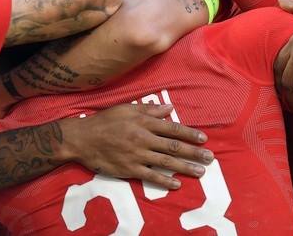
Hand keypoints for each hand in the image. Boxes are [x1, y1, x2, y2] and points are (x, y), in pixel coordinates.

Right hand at [62, 103, 213, 189]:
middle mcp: (143, 138)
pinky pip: (150, 176)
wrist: (83, 139)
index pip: (172, 128)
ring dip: (185, 168)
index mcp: (144, 122)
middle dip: (194, 153)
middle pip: (174, 147)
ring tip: (200, 172)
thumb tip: (170, 109)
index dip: (190, 134)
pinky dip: (165, 181)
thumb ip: (149, 110)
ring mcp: (137, 155)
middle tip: (210, 158)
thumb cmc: (105, 121)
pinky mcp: (129, 169)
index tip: (204, 139)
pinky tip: (176, 184)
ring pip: (166, 162)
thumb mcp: (127, 108)